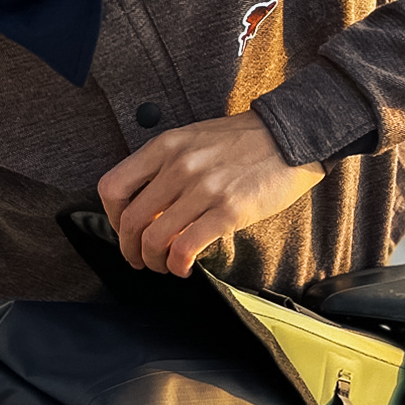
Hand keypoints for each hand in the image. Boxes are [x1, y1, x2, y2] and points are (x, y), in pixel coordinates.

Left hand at [98, 111, 324, 275]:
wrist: (292, 136)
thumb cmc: (244, 141)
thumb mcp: (194, 140)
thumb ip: (166, 166)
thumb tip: (147, 207)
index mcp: (166, 146)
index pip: (113, 187)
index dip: (112, 217)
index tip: (125, 229)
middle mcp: (179, 165)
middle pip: (131, 221)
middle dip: (131, 249)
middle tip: (141, 260)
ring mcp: (203, 188)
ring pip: (154, 239)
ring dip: (154, 262)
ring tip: (165, 266)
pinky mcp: (228, 210)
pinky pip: (186, 247)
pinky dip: (178, 265)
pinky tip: (185, 268)